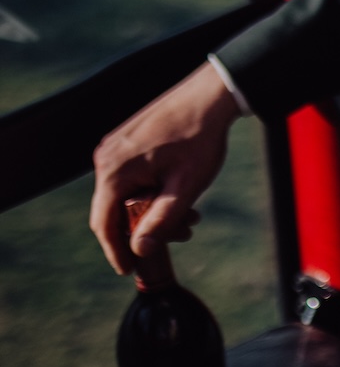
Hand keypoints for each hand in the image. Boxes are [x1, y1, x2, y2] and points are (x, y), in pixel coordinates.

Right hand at [89, 64, 240, 274]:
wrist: (210, 96)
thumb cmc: (200, 138)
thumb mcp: (186, 186)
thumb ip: (162, 219)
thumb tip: (140, 249)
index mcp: (114, 170)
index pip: (103, 223)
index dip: (115, 250)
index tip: (128, 270)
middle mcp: (106, 158)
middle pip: (116, 210)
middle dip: (146, 228)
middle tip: (183, 234)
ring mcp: (115, 147)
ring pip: (127, 194)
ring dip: (154, 210)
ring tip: (191, 214)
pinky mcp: (127, 141)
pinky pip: (131, 177)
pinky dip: (152, 191)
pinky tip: (180, 193)